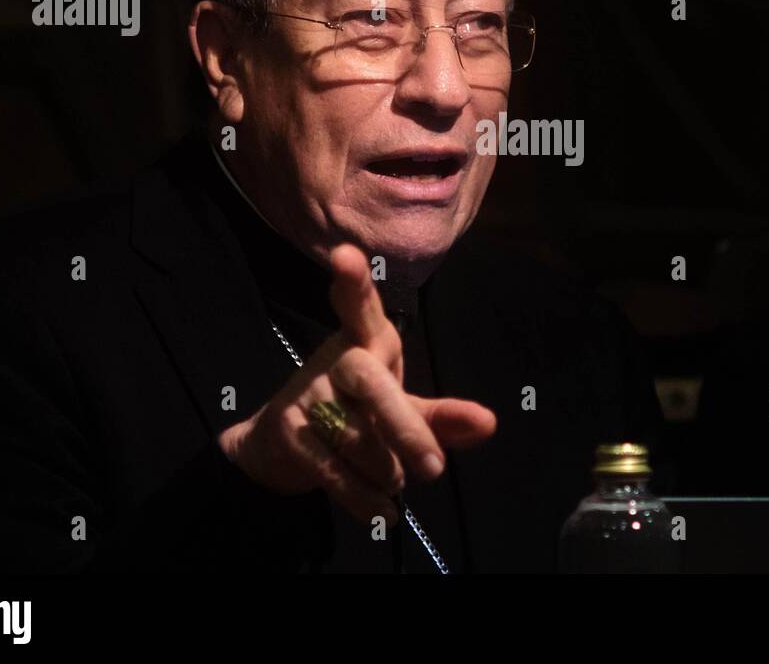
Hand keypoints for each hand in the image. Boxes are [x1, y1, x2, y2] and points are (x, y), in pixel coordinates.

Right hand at [217, 243, 496, 522]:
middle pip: (372, 384)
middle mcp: (335, 361)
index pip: (361, 305)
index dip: (354, 282)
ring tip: (395, 478)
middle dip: (404, 428)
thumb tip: (489, 423)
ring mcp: (307, 397)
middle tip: (434, 470)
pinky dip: (367, 500)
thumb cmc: (356, 413)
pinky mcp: (290, 434)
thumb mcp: (403, 410)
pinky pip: (337, 472)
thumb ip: (443, 418)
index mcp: (366, 341)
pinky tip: (384, 512)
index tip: (345, 256)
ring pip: (360, 440)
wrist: (279, 449)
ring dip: (388, 472)